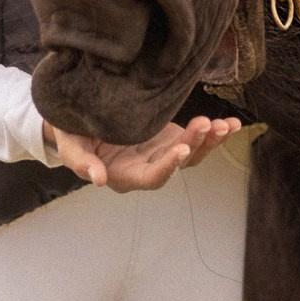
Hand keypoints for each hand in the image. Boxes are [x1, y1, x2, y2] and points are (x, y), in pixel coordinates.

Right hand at [44, 115, 240, 191]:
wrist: (78, 120)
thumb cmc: (70, 135)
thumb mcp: (69, 145)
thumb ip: (81, 162)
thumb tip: (98, 180)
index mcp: (125, 175)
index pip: (152, 177)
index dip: (168, 166)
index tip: (181, 148)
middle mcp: (148, 167)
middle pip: (179, 164)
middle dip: (196, 146)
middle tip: (207, 124)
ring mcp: (160, 152)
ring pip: (193, 153)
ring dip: (210, 141)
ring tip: (226, 125)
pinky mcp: (168, 136)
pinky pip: (195, 138)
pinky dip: (213, 133)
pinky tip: (230, 123)